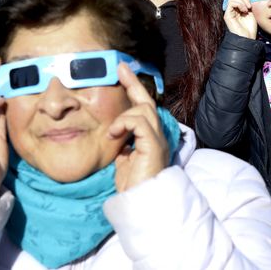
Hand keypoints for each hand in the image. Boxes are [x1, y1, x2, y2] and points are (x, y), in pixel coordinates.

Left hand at [110, 63, 168, 192]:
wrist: (143, 202)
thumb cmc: (134, 185)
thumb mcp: (124, 160)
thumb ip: (122, 146)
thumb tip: (114, 135)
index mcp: (149, 138)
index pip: (143, 108)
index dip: (134, 88)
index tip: (122, 71)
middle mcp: (157, 135)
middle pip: (147, 102)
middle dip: (133, 84)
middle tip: (120, 68)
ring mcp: (157, 140)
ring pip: (145, 110)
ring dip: (124, 116)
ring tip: (112, 130)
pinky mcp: (153, 146)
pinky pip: (140, 123)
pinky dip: (125, 124)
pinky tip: (114, 134)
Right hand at [223, 0, 256, 38]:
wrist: (247, 38)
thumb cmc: (250, 27)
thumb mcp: (252, 12)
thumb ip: (248, 3)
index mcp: (237, 8)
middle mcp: (232, 9)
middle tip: (249, 6)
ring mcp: (229, 12)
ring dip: (242, 1)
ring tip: (247, 8)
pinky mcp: (227, 15)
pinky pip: (231, 3)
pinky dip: (239, 4)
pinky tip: (243, 10)